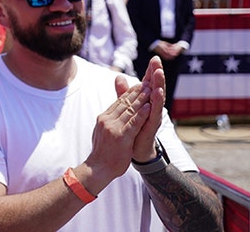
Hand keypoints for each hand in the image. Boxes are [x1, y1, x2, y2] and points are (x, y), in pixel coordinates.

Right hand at [85, 71, 154, 187]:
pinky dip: (142, 114)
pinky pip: (134, 123)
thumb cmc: (102, 152)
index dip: (130, 92)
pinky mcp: (122, 137)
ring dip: (142, 99)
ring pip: (130, 110)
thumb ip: (108, 119)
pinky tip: (149, 107)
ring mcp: (114, 128)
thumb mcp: (102, 131)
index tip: (139, 84)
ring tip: (151, 90)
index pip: (118, 102)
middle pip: (124, 102)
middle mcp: (107, 120)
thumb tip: (111, 112)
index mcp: (103, 118)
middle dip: (137, 92)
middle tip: (147, 81)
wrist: (98, 168)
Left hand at [115, 57, 165, 162]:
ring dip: (158, 84)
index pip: (148, 83)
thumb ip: (123, 92)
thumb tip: (118, 76)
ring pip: (157, 97)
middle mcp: (151, 107)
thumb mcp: (127, 107)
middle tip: (158, 60)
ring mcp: (153, 115)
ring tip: (159, 72)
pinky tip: (158, 92)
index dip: (151, 71)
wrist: (135, 150)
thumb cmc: (133, 128)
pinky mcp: (152, 125)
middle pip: (154, 86)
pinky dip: (157, 101)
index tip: (154, 57)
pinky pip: (155, 111)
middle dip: (156, 73)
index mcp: (145, 101)